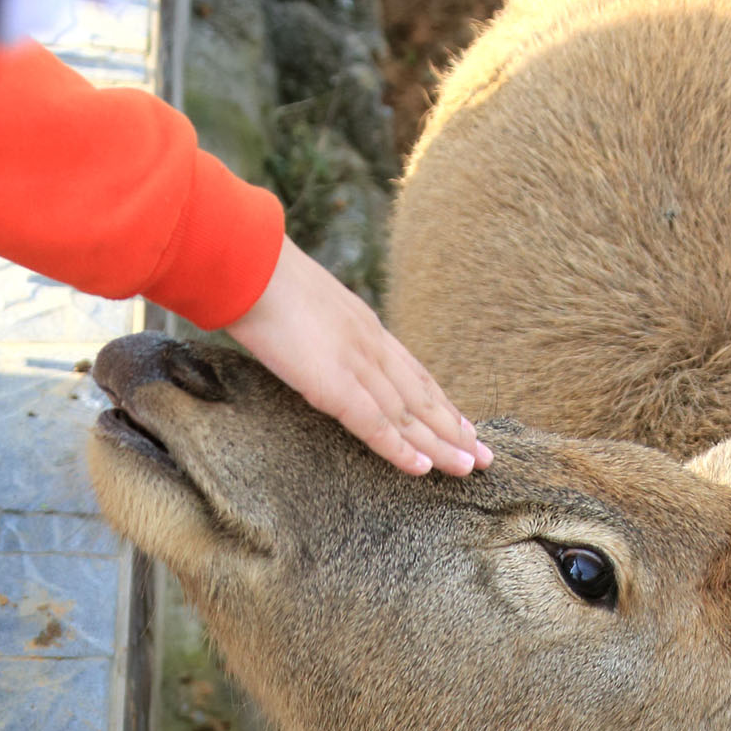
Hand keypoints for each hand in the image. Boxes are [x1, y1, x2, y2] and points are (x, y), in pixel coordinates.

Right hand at [228, 234, 490, 476]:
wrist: (245, 261)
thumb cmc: (259, 276)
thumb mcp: (302, 301)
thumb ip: (319, 325)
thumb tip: (311, 339)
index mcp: (364, 325)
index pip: (412, 372)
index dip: (440, 402)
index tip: (464, 424)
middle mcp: (370, 345)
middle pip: (423, 394)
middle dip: (456, 428)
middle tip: (485, 456)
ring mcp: (356, 363)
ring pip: (410, 413)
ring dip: (442, 443)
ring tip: (470, 467)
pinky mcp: (334, 384)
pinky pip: (376, 424)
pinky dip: (401, 449)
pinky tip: (424, 468)